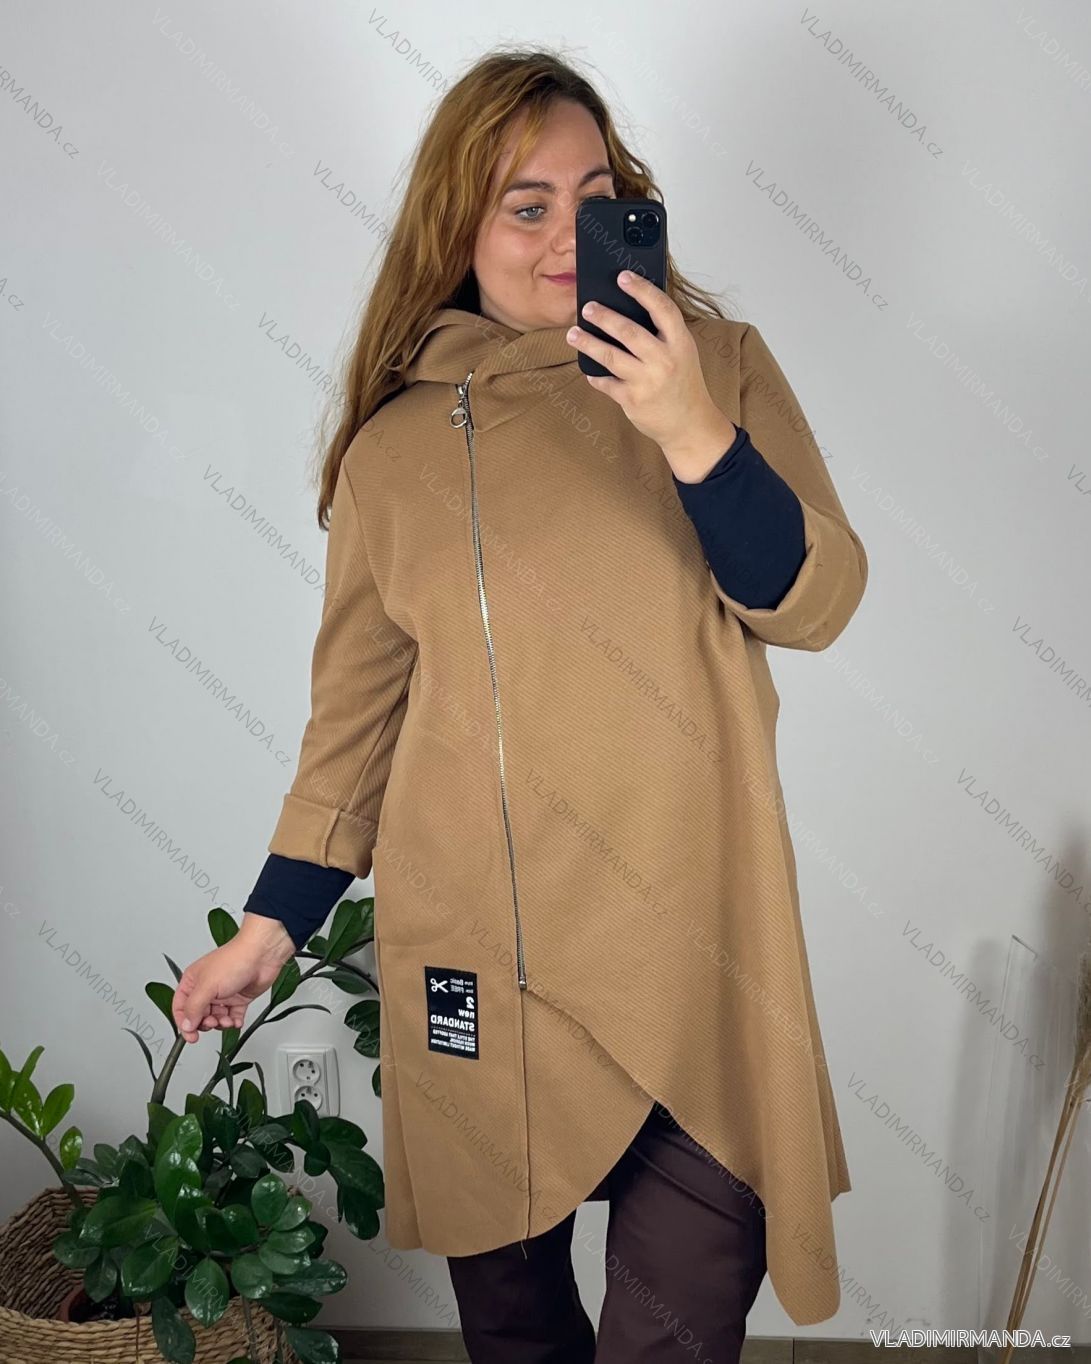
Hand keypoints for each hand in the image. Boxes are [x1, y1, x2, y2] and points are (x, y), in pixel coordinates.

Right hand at [171, 915, 294, 1044]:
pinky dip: (234, 1021)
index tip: (190, 1036)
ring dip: (221, 1023)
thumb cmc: (235, 960)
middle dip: (205, 1023)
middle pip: (199, 1015)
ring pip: (216, 1017)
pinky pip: (232, 1016)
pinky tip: (236, 1020)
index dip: (184, 1023)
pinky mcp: (239, 998)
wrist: (262, 955)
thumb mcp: (207, 986)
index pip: (181, 1007)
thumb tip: (186, 1025)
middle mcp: (207, 988)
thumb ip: (194, 1008)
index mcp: (193, 981)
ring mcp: (223, 994)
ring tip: (227, 1019)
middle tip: (212, 1022)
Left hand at [566, 271, 736, 477]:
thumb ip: (663, 333)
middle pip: (629, 332)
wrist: (689, 424)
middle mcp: (664, 361)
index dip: (642, 290)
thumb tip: (628, 308)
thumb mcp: (683, 353)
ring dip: (588, 343)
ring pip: (611, 357)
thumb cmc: (683, 382)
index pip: (662, 308)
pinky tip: (588, 370)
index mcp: (680, 343)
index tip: (623, 277)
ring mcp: (647, 382)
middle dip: (605, 317)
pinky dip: (595, 376)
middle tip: (587, 307)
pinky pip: (606, 383)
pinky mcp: (632, 401)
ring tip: (573, 334)